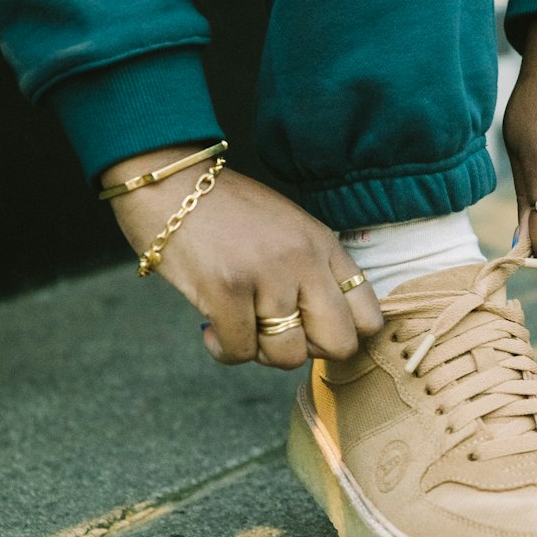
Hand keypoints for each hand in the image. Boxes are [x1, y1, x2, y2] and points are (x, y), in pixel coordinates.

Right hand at [102, 146, 383, 367]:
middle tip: (278, 335)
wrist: (168, 180)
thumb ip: (313, 269)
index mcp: (324, 245)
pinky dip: (224, 350)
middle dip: (309, 351)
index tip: (311, 330)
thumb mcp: (287, 228)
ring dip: (261, 352)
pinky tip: (211, 328)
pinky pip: (240, 352)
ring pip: (288, 356)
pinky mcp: (226, 289)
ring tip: (240, 326)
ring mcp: (267, 275)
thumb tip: (322, 329)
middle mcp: (304, 260)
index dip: (342, 335)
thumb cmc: (225, 210)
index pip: (369, 316)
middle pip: (341, 344)